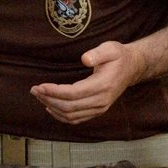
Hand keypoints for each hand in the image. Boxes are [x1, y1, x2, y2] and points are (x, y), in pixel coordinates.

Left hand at [30, 40, 144, 124]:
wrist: (132, 68)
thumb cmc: (119, 56)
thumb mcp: (111, 48)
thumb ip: (98, 54)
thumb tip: (84, 59)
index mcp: (103, 86)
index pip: (73, 94)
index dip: (54, 91)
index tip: (40, 86)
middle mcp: (101, 101)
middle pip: (69, 107)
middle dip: (49, 99)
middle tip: (34, 90)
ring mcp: (100, 108)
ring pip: (71, 115)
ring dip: (52, 107)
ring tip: (39, 96)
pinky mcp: (97, 111)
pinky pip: (76, 119)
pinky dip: (61, 116)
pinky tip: (50, 108)